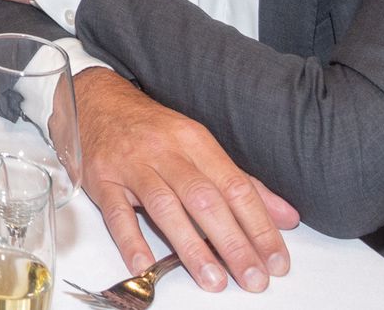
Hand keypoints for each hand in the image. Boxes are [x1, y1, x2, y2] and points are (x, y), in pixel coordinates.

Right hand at [77, 68, 297, 293]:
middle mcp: (165, 151)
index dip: (260, 226)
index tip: (276, 261)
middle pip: (204, 199)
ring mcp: (131, 165)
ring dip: (191, 247)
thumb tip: (287, 217)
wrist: (97, 102)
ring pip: (165, 207)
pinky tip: (146, 266)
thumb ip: (241, 183)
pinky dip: (131, 240)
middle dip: (233, 243)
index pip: (235, 187)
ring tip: (213, 280)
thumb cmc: (153, 130)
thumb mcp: (199, 146)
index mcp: (195, 141)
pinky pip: (116, 212)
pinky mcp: (102, 178)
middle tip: (253, 279)